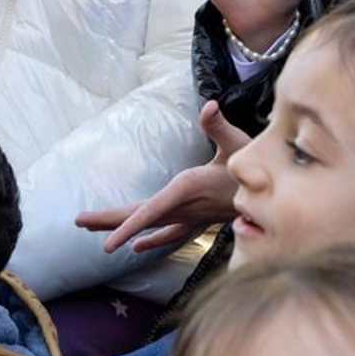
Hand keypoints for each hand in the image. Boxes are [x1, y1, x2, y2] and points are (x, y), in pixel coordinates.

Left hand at [75, 102, 247, 253]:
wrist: (276, 200)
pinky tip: (138, 248)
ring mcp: (190, 217)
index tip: (106, 244)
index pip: (151, 212)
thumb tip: (209, 107)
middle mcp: (185, 207)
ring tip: (93, 229)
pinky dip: (150, 238)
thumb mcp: (238, 142)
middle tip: (78, 221)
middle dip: (109, 221)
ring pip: (149, 226)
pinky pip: (167, 233)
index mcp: (188, 190)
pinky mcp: (197, 220)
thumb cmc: (257, 168)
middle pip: (140, 219)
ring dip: (121, 227)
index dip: (127, 227)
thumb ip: (219, 125)